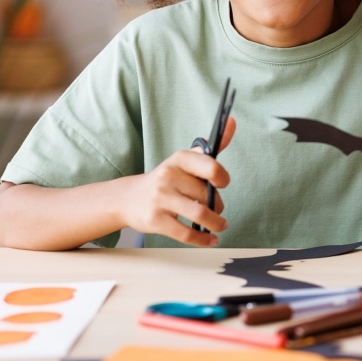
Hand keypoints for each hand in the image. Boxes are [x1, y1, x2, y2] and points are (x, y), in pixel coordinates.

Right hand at [120, 116, 234, 245]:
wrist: (129, 198)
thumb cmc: (167, 179)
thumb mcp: (186, 160)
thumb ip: (211, 146)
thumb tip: (232, 121)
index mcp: (179, 159)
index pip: (209, 165)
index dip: (221, 177)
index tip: (223, 184)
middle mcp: (168, 176)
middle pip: (207, 194)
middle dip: (218, 205)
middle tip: (218, 209)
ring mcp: (160, 199)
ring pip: (200, 214)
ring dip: (216, 223)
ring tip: (220, 225)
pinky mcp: (154, 220)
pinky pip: (185, 233)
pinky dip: (203, 239)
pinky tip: (210, 239)